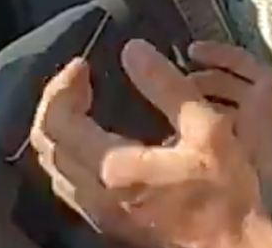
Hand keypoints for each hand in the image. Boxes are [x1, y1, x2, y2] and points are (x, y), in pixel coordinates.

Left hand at [30, 39, 271, 247]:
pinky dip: (70, 151)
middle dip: (56, 102)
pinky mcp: (107, 221)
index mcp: (113, 169)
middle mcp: (94, 194)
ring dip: (60, 128)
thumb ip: (168, 87)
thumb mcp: (208, 130)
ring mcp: (98, 212)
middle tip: (81, 79)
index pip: (57, 121)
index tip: (83, 65)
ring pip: (54, 166)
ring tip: (84, 101)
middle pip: (46, 143)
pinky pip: (69, 182)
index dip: (61, 86)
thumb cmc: (225, 195)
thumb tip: (133, 50)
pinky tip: (96, 137)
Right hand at [185, 42, 271, 199]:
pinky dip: (202, 134)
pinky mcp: (241, 145)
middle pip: (222, 84)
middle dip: (199, 81)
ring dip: (197, 107)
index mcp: (268, 84)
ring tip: (173, 111)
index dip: (217, 53)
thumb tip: (255, 86)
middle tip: (174, 86)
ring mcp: (246, 122)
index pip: (239, 62)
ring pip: (216, 108)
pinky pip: (217, 135)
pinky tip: (185, 139)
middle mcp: (253, 99)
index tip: (192, 50)